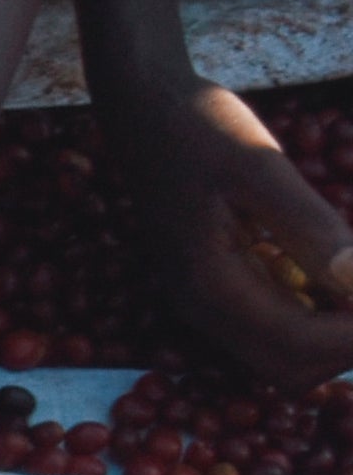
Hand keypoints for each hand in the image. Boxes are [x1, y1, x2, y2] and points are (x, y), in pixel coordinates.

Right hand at [101, 80, 352, 388]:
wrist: (142, 107)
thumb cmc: (197, 126)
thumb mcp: (258, 165)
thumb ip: (308, 225)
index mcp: (209, 285)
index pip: (299, 345)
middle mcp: (201, 306)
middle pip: (290, 368)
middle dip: (346, 343)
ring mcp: (204, 299)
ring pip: (283, 353)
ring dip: (332, 329)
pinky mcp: (213, 284)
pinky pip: (272, 322)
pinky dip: (315, 308)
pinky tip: (330, 261)